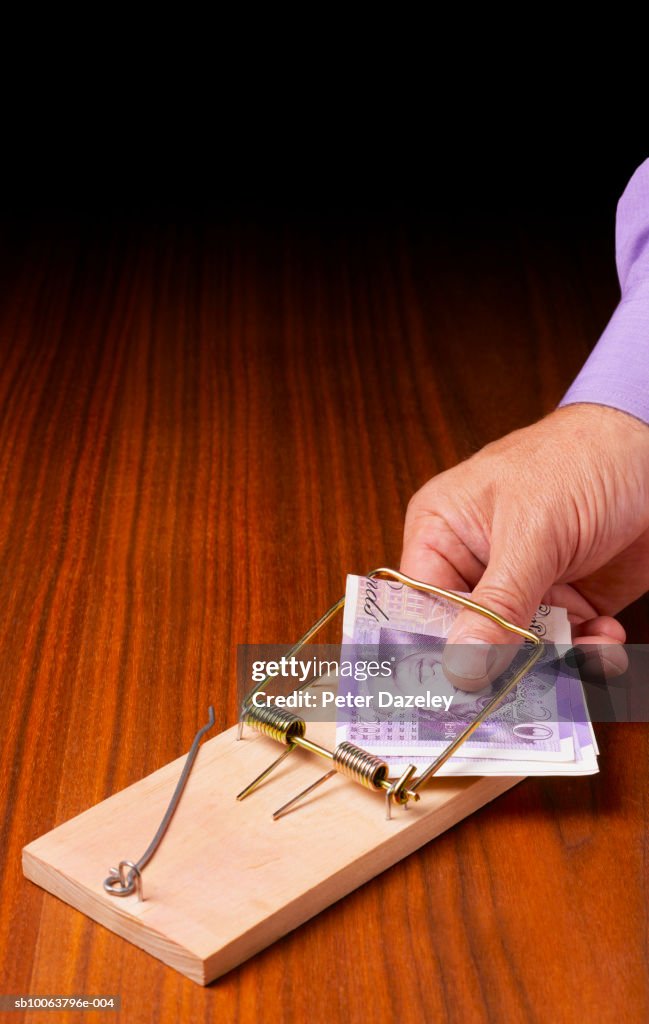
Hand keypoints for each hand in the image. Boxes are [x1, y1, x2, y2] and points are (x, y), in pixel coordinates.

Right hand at [400, 403, 648, 688]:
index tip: (449, 691)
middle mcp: (476, 566)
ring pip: (519, 654)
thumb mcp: (532, 530)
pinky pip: (566, 649)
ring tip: (583, 655)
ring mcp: (523, 588)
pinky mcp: (567, 604)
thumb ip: (499, 601)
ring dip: (554, 663)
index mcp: (442, 533)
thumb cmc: (578, 460)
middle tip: (516, 696)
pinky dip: (588, 653)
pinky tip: (605, 636)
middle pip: (467, 639)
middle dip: (496, 666)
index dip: (430, 649)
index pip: (418, 606)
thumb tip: (461, 665)